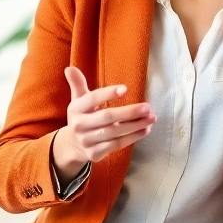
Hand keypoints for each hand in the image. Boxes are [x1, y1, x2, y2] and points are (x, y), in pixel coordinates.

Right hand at [51, 67, 155, 181]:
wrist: (73, 144)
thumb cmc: (83, 116)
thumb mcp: (78, 100)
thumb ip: (77, 84)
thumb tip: (70, 68)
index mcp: (75, 108)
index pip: (92, 99)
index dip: (108, 93)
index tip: (126, 89)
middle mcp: (79, 125)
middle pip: (107, 117)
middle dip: (129, 112)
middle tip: (148, 107)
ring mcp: (86, 140)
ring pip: (115, 132)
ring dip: (136, 125)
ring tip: (152, 118)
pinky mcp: (95, 153)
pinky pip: (117, 145)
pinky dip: (133, 137)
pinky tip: (146, 130)